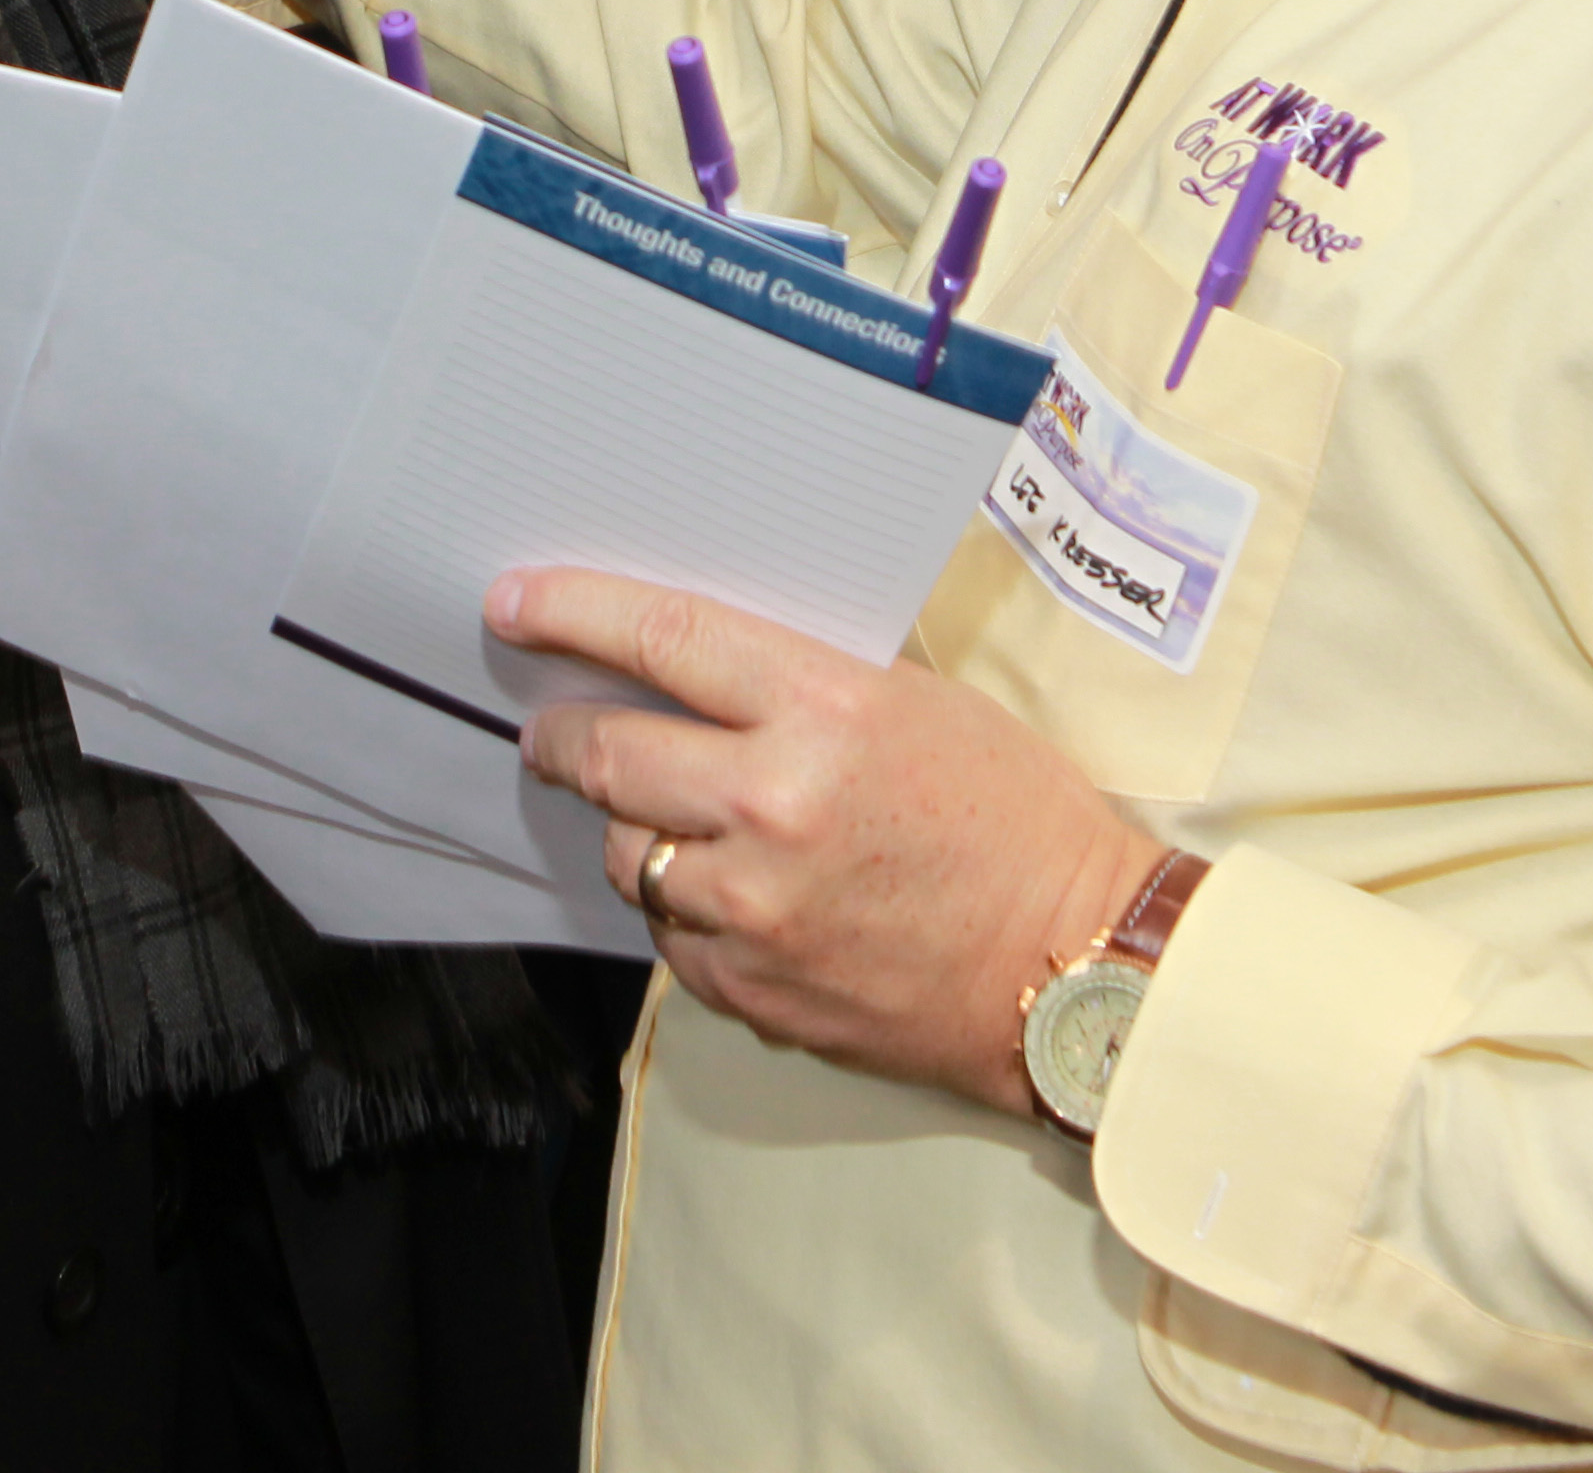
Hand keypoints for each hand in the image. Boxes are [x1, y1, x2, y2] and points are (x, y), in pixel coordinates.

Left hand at [492, 567, 1166, 1119]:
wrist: (1075, 965)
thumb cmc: (1018, 823)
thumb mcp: (919, 705)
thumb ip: (799, 690)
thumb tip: (691, 677)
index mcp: (825, 710)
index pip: (662, 639)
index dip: (572, 613)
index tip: (517, 605)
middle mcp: (774, 805)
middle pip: (609, 754)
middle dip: (564, 736)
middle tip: (551, 730)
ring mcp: (756, 908)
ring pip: (630, 852)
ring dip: (638, 830)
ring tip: (682, 822)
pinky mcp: (752, 988)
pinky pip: (671, 936)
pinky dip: (686, 910)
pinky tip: (738, 898)